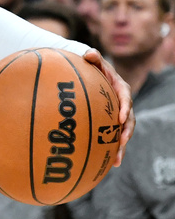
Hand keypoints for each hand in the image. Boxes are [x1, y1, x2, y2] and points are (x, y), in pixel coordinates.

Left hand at [82, 49, 133, 164]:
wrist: (92, 76)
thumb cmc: (92, 68)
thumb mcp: (93, 61)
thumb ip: (93, 57)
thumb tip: (89, 53)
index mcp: (120, 89)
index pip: (126, 98)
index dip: (125, 108)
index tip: (121, 118)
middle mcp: (123, 104)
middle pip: (129, 120)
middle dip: (126, 132)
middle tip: (122, 141)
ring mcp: (118, 115)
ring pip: (123, 133)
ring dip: (121, 146)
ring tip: (116, 160)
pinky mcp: (111, 124)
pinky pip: (114, 138)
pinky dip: (113, 150)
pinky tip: (109, 164)